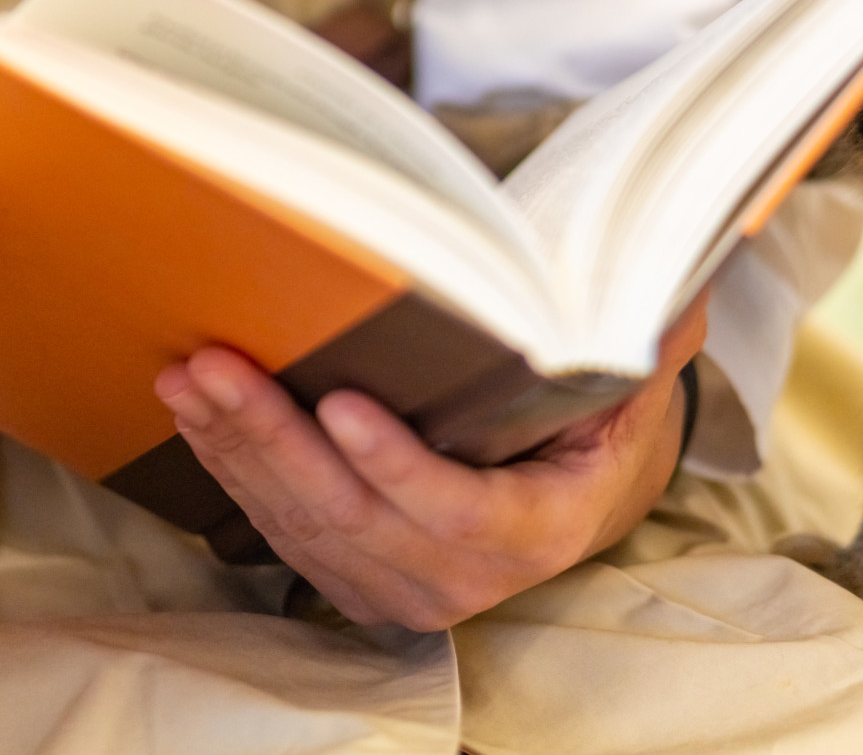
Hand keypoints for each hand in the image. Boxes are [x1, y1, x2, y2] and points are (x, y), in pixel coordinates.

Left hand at [154, 296, 707, 629]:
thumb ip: (651, 332)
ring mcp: (403, 586)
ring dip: (236, 450)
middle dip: (275, 438)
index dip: (397, 466)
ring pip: (305, 526)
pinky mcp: (356, 576)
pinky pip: (282, 532)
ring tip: (188, 376)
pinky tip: (196, 412)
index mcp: (542, 529)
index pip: (461, 512)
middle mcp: (466, 579)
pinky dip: (233, 471)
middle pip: (355, 516)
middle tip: (215, 366)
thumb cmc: (602, 425)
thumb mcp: (639, 380)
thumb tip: (674, 277)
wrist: (581, 496)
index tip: (342, 402)